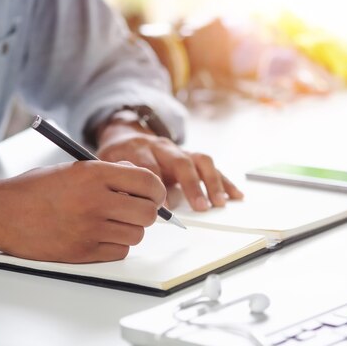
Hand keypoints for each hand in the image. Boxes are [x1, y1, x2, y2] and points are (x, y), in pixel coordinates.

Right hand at [0, 161, 165, 262]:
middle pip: (149, 213)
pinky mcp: (82, 253)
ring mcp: (89, 229)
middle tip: (135, 210)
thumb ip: (110, 173)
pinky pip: (119, 252)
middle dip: (147, 212)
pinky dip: (116, 246)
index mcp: (94, 174)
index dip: (157, 190)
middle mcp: (95, 201)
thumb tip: (142, 182)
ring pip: (136, 235)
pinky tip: (99, 236)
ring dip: (130, 229)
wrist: (1, 212)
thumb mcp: (75, 168)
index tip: (154, 194)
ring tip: (111, 222)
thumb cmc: (37, 189)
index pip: (148, 182)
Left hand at [96, 122, 243, 210]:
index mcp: (140, 149)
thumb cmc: (119, 159)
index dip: (157, 186)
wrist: (127, 137)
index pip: (151, 167)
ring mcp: (180, 150)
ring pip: (201, 160)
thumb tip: (126, 203)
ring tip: (220, 203)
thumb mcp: (110, 167)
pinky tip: (236, 195)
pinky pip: (212, 167)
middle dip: (192, 185)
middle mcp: (163, 147)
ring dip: (213, 182)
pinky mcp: (192, 156)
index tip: (164, 208)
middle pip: (181, 162)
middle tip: (200, 207)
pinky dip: (225, 181)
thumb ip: (118, 182)